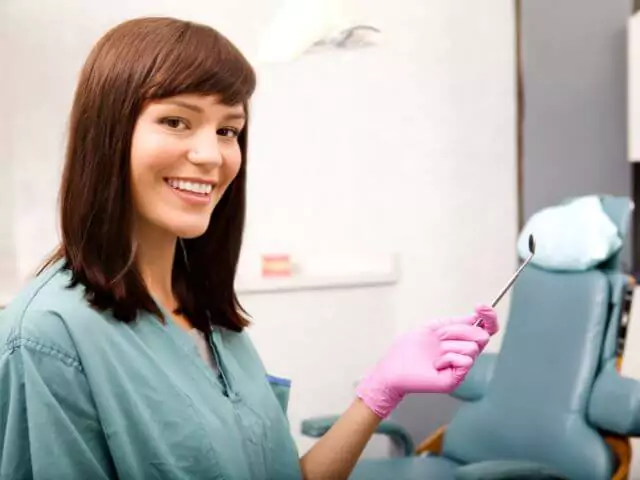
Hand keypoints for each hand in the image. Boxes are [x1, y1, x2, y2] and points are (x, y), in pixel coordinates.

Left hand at [355, 305, 497, 418]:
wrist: (393, 368)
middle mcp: (463, 353)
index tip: (481, 306)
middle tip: (439, 337)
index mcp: (458, 340)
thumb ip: (454, 322)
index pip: (485, 329)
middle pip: (480, 335)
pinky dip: (448, 358)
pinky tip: (435, 365)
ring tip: (434, 354)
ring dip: (449, 346)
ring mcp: (461, 367)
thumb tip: (475, 317)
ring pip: (472, 348)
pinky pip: (465, 361)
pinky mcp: (457, 379)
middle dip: (457, 331)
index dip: (489, 317)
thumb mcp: (433, 327)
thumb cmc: (408, 349)